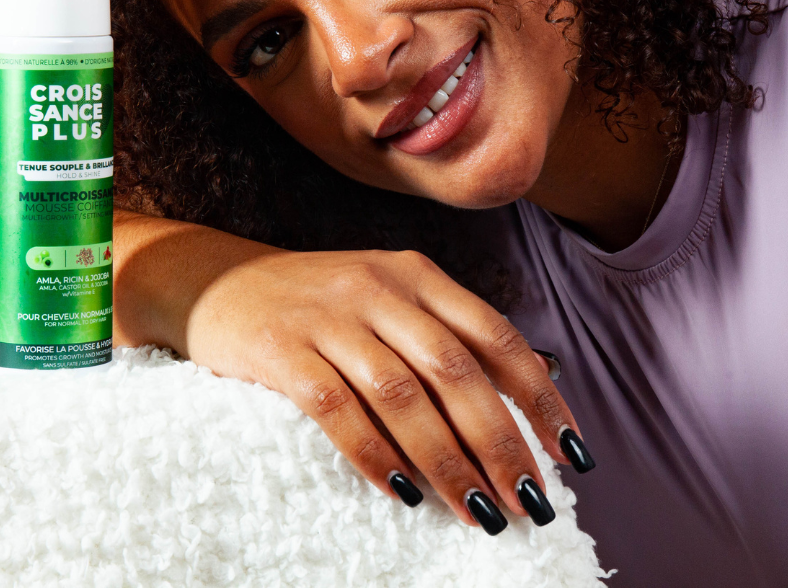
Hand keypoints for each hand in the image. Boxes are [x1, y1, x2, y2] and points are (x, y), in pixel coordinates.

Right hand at [182, 246, 584, 528]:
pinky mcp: (281, 348)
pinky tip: (403, 493)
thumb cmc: (315, 300)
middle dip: (500, 441)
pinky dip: (374, 453)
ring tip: (479, 513)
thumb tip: (525, 388)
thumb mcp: (384, 294)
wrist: (215, 280)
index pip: (494, 334)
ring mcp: (329, 315)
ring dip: (448, 460)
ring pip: (403, 394)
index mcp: (415, 273)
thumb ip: (442, 329)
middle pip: (456, 370)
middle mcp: (379, 286)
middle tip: (530, 501)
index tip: (572, 452)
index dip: (539, 395)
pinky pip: (336, 407)